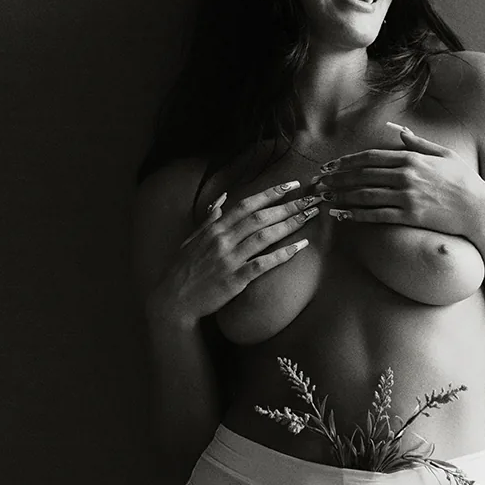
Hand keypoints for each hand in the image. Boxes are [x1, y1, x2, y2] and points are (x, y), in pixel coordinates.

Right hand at [148, 181, 318, 323]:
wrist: (173, 299)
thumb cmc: (184, 269)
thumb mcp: (192, 238)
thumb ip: (210, 218)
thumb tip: (221, 199)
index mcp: (215, 228)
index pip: (247, 204)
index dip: (271, 193)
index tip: (292, 185)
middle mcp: (223, 239)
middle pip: (261, 217)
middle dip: (289, 205)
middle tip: (312, 198)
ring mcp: (229, 259)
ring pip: (264, 236)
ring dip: (290, 224)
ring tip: (310, 216)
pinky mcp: (234, 279)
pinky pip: (262, 264)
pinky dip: (282, 254)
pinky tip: (300, 247)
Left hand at [312, 123, 484, 235]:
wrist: (479, 209)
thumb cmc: (464, 180)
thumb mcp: (444, 154)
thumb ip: (419, 143)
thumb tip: (400, 131)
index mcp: (411, 158)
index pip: (370, 157)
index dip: (346, 161)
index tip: (331, 165)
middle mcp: (405, 175)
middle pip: (362, 175)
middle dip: (337, 178)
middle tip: (319, 182)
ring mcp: (407, 196)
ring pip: (364, 195)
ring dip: (341, 196)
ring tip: (325, 198)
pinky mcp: (409, 216)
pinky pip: (376, 215)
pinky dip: (356, 214)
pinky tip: (343, 215)